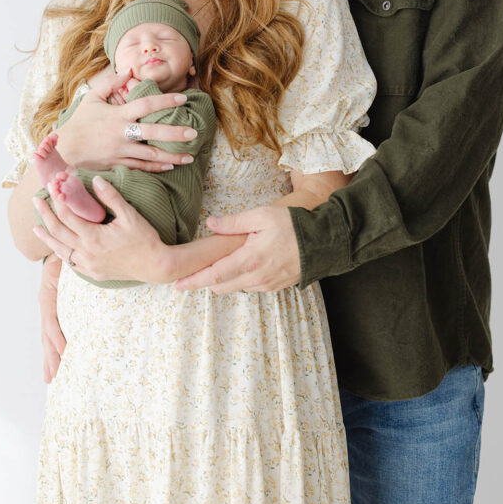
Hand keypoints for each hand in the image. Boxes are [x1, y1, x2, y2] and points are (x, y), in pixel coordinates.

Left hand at [33, 178, 174, 283]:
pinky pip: (70, 263)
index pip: (68, 215)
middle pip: (57, 232)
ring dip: (46, 237)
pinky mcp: (92, 273)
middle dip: (44, 215)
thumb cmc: (144, 239)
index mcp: (94, 237)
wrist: (154, 266)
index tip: (52, 187)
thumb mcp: (129, 215)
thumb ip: (111, 197)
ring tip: (36, 228)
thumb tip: (95, 179)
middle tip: (36, 201)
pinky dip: (60, 252)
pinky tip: (57, 246)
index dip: (58, 199)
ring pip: (60, 250)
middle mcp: (86, 252)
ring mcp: (88, 265)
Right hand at [39, 254, 65, 382]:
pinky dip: (53, 347)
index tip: (64, 351)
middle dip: (50, 356)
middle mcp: (46, 304)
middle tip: (53, 377)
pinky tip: (57, 359)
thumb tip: (79, 270)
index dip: (56, 336)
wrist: (60, 245)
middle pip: (47, 334)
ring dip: (50, 357)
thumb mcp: (65, 260)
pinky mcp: (55, 309)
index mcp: (48, 294)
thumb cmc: (64, 252)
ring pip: (48, 337)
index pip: (51, 320)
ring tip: (50, 377)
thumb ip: (71, 267)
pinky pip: (53, 331)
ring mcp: (50, 308)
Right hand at [54, 69, 194, 171]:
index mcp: (118, 115)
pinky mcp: (118, 164)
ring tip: (190, 156)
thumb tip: (128, 69)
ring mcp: (120, 151)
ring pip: (151, 155)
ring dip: (172, 156)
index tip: (183, 99)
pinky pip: (141, 167)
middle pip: (153, 132)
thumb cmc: (79, 122)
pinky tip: (171, 166)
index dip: (165, 100)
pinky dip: (157, 167)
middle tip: (194, 133)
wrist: (63, 150)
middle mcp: (121, 133)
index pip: (146, 104)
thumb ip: (110, 83)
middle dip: (175, 133)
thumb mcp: (92, 98)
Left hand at [175, 207, 301, 292]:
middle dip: (206, 280)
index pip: (214, 276)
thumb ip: (233, 222)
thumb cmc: (293, 225)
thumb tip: (211, 223)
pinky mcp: (276, 287)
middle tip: (193, 270)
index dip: (194, 281)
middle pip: (221, 287)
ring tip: (221, 262)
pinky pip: (251, 287)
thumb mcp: (261, 215)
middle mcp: (257, 278)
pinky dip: (241, 279)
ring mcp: (267, 285)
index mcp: (250, 261)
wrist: (324, 242)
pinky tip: (243, 264)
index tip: (178, 285)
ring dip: (225, 279)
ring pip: (236, 287)